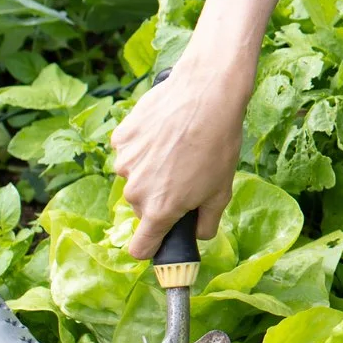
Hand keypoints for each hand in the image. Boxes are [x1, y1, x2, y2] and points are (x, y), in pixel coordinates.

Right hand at [111, 53, 245, 258]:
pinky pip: (129, 151)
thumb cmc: (218, 145)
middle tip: (184, 175)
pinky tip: (164, 131)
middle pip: (141, 207)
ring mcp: (124, 161)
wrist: (206, 94)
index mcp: (160, 209)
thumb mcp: (221, 191)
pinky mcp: (121, 136)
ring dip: (149, 170)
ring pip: (134, 177)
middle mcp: (135, 190)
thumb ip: (206, 223)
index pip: (140, 248)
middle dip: (158, 198)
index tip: (161, 237)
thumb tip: (197, 234)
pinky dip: (143, 145)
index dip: (152, 245)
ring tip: (176, 147)